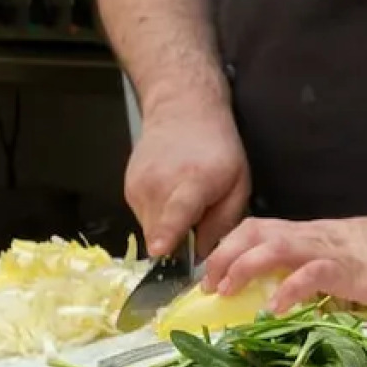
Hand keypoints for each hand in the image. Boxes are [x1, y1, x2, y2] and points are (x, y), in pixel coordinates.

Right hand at [124, 110, 249, 257]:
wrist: (182, 113)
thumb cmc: (218, 150)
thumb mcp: (238, 184)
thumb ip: (223, 221)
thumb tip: (202, 252)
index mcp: (192, 182)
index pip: (176, 212)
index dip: (167, 234)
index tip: (159, 250)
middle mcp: (159, 183)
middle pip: (160, 231)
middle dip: (177, 241)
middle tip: (196, 224)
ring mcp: (139, 185)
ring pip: (149, 227)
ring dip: (167, 228)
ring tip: (185, 203)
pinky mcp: (128, 187)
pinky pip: (143, 216)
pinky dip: (158, 215)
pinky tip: (171, 196)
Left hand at [204, 213, 366, 312]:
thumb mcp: (338, 261)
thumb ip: (311, 274)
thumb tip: (280, 300)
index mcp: (306, 236)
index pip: (255, 231)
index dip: (226, 248)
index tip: (209, 275)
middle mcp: (310, 238)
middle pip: (253, 233)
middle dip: (223, 256)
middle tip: (207, 286)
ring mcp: (327, 251)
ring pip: (273, 247)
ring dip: (242, 267)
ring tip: (225, 292)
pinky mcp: (347, 268)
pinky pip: (310, 275)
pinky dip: (288, 291)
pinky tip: (275, 309)